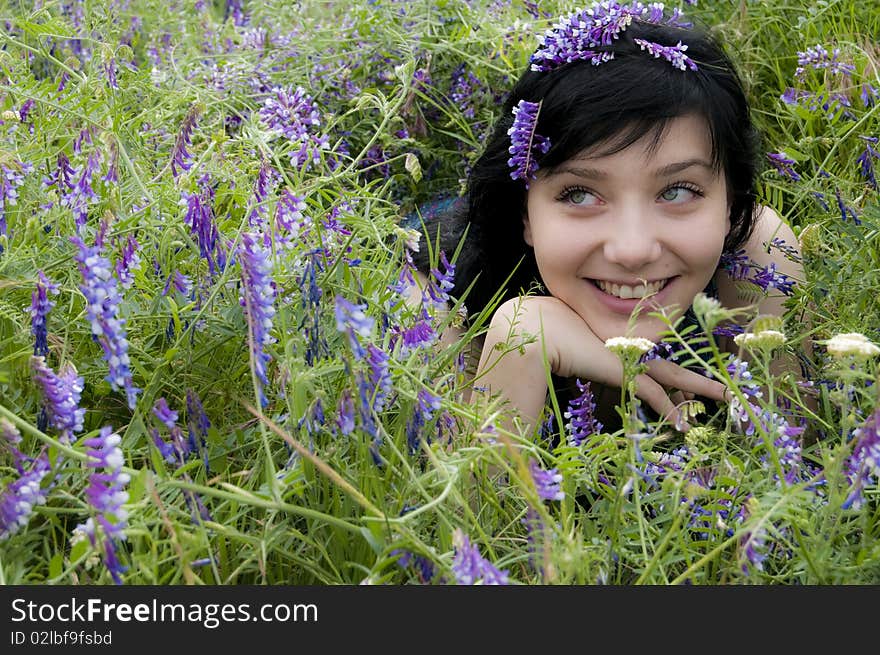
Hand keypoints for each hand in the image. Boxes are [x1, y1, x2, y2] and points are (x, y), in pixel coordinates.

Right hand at [476, 295, 729, 429]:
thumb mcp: (563, 348)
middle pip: (669, 365)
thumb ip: (571, 354)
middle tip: (718, 388)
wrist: (536, 331)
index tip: (679, 383)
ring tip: (721, 398)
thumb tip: (561, 359)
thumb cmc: (541, 337)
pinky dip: (670, 410)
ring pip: (672, 376)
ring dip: (697, 389)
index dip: (665, 372)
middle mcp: (626, 347)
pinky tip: (682, 426)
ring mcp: (627, 358)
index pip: (647, 358)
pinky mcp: (624, 371)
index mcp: (614, 341)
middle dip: (694, 378)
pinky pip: (655, 395)